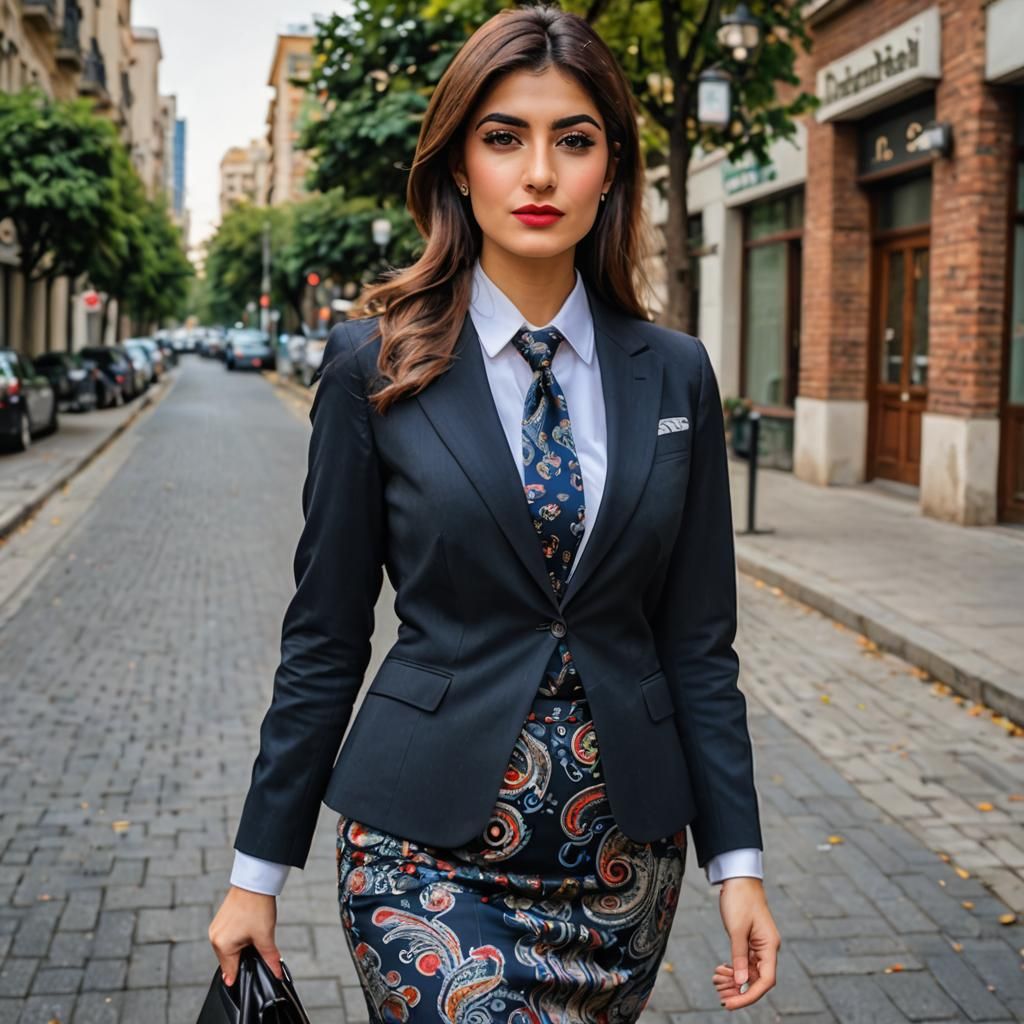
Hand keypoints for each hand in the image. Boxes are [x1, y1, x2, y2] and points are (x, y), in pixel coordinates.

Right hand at [208, 886, 284, 986]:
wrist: (255, 882)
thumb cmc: (257, 906)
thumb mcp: (265, 936)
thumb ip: (269, 959)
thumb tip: (276, 973)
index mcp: (222, 945)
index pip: (230, 972)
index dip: (243, 975)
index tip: (252, 975)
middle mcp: (214, 938)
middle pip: (230, 960)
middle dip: (244, 958)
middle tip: (257, 946)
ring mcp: (215, 928)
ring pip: (229, 948)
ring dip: (241, 947)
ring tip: (254, 934)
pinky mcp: (219, 920)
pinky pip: (228, 937)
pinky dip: (238, 938)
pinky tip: (249, 928)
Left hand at [712, 877, 779, 1009]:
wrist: (738, 879)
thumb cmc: (740, 900)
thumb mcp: (736, 929)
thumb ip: (739, 956)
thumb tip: (740, 983)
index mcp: (770, 946)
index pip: (766, 980)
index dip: (750, 995)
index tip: (732, 1003)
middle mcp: (767, 949)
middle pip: (756, 979)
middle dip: (739, 990)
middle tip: (720, 995)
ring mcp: (759, 946)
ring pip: (748, 973)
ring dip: (733, 980)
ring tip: (716, 981)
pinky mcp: (750, 942)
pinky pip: (743, 963)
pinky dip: (733, 969)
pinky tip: (720, 970)